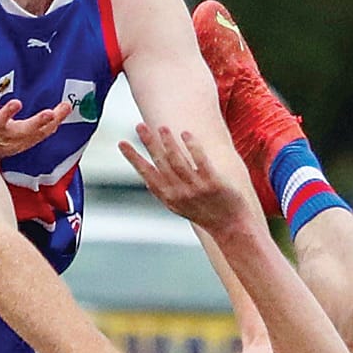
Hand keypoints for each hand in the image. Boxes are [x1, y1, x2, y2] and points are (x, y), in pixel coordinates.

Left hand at [0, 95, 70, 158]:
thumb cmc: (1, 135)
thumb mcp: (25, 132)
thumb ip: (46, 122)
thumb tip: (68, 106)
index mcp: (21, 137)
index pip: (41, 131)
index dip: (54, 121)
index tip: (65, 107)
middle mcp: (8, 134)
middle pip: (24, 130)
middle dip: (38, 122)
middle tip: (50, 114)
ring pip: (1, 121)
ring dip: (8, 113)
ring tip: (16, 104)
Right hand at [119, 125, 248, 232]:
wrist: (231, 226)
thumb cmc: (204, 213)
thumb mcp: (179, 207)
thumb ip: (164, 192)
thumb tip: (147, 178)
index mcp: (168, 198)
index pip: (146, 174)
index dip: (133, 158)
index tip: (121, 143)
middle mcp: (179, 193)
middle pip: (160, 163)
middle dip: (148, 143)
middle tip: (139, 126)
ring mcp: (196, 188)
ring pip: (178, 161)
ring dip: (168, 142)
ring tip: (161, 127)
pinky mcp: (213, 183)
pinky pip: (200, 160)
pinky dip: (192, 146)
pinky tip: (185, 133)